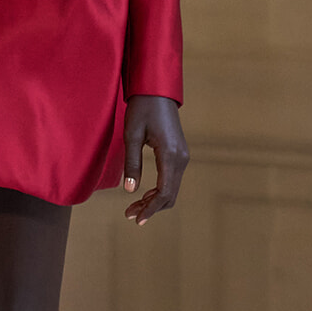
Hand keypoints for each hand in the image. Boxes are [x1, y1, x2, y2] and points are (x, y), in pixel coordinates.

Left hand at [122, 95, 188, 225]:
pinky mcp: (179, 154)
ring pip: (171, 189)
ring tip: (133, 207)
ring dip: (154, 201)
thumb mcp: (131, 136)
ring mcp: (182, 156)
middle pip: (169, 195)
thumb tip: (130, 191)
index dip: (150, 209)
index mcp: (170, 155)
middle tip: (129, 215)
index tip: (136, 219)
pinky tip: (144, 194)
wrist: (156, 90)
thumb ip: (132, 164)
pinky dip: (159, 191)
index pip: (163, 192)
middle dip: (151, 208)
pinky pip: (172, 179)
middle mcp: (181, 158)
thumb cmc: (141, 109)